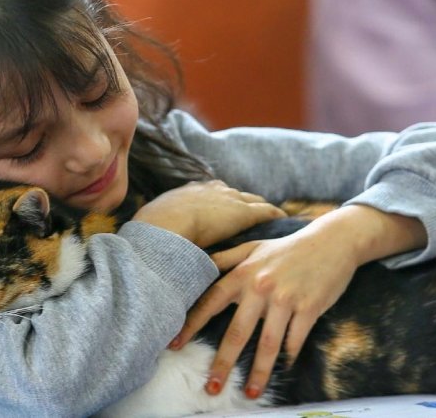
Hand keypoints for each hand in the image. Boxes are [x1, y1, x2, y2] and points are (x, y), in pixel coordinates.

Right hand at [132, 180, 285, 247]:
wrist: (163, 227)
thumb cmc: (152, 231)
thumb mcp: (152, 225)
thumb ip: (160, 230)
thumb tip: (151, 245)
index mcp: (188, 192)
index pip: (209, 193)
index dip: (218, 201)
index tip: (222, 208)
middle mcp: (210, 189)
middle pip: (233, 193)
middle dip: (241, 200)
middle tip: (250, 210)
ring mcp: (227, 199)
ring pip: (251, 200)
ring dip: (260, 207)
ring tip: (270, 215)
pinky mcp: (242, 213)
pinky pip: (265, 211)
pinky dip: (274, 214)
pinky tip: (283, 219)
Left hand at [170, 205, 426, 399]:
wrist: (333, 241)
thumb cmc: (289, 247)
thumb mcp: (254, 247)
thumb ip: (226, 258)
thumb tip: (200, 265)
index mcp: (243, 273)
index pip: (210, 301)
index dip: (191, 324)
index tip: (174, 344)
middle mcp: (260, 286)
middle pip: (237, 332)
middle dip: (223, 363)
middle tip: (212, 387)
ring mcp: (285, 298)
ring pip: (268, 343)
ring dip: (259, 371)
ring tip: (250, 392)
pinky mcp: (309, 308)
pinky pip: (295, 341)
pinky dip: (288, 358)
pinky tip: (283, 371)